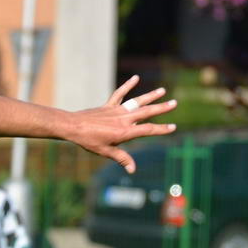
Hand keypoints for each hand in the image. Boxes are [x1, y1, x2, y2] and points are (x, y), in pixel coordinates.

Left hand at [63, 76, 178, 173]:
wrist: (73, 127)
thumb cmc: (89, 141)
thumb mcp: (106, 152)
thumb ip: (121, 158)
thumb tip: (133, 170)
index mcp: (124, 132)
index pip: (147, 130)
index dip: (161, 129)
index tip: (173, 127)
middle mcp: (123, 119)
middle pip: (146, 112)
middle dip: (162, 108)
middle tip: (175, 103)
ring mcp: (116, 110)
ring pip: (137, 101)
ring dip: (150, 96)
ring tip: (162, 90)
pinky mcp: (108, 105)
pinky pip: (119, 94)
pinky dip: (127, 85)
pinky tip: (135, 78)